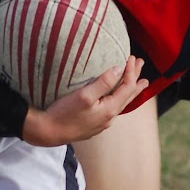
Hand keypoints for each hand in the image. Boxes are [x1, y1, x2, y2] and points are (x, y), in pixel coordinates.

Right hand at [21, 58, 147, 146]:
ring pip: (120, 103)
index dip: (131, 71)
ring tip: (137, 84)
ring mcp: (101, 123)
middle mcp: (109, 118)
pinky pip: (112, 108)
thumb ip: (103, 83)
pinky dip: (118, 98)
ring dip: (128, 90)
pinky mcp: (93, 125)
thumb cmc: (64, 113)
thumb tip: (119, 70)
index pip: (127, 87)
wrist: (47, 132)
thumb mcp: (84, 95)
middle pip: (127, 96)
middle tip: (141, 66)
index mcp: (109, 109)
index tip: (132, 57)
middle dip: (135, 80)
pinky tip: (115, 98)